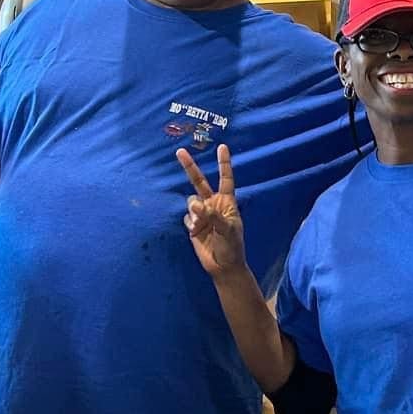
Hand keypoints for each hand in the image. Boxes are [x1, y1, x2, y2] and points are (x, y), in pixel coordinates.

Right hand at [177, 144, 246, 277]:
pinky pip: (186, 217)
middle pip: (199, 182)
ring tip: (202, 226)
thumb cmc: (232, 246)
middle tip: (179, 151)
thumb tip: (195, 204)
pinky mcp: (193, 225)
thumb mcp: (227, 229)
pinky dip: (190, 223)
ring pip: (191, 202)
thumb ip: (212, 215)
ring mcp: (202, 214)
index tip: (222, 146)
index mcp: (226, 202)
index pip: (225, 178)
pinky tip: (196, 233)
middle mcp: (213, 204)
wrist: (223, 266)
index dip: (224, 163)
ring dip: (195, 212)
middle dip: (190, 167)